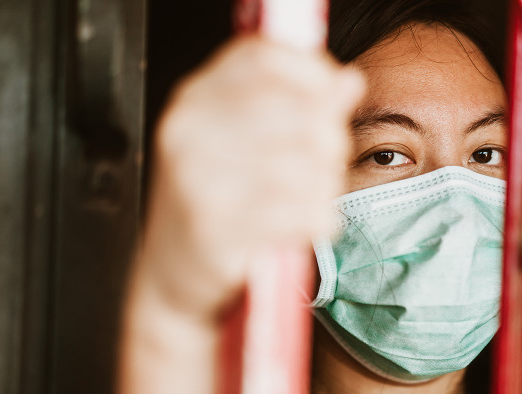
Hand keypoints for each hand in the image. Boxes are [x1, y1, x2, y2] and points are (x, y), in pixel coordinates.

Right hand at [137, 36, 364, 317]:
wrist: (172, 273)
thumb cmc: (218, 200)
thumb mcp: (246, 141)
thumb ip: (299, 104)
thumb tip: (349, 80)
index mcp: (195, 98)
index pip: (264, 57)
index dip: (314, 72)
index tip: (335, 93)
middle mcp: (189, 131)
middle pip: (299, 113)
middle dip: (331, 142)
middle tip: (327, 164)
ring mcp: (196, 182)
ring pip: (307, 168)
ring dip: (326, 189)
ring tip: (312, 200)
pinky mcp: (214, 231)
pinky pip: (300, 214)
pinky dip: (317, 221)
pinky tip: (304, 225)